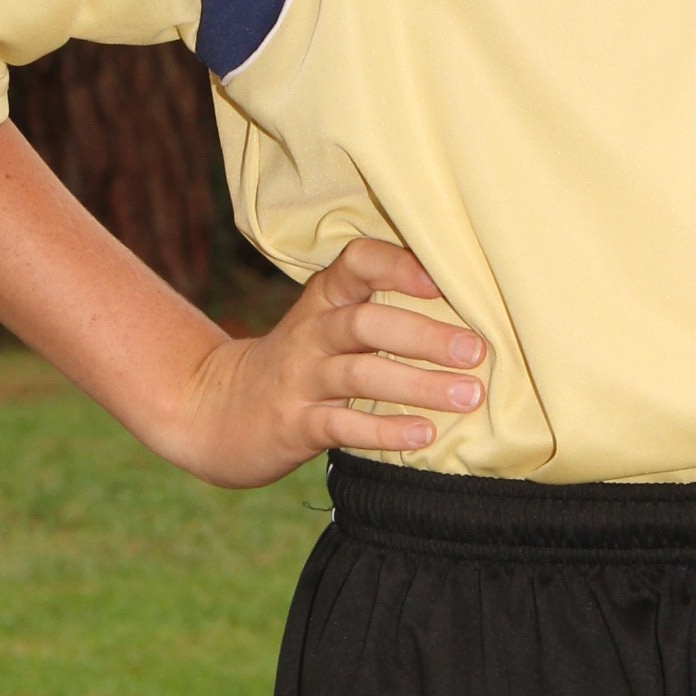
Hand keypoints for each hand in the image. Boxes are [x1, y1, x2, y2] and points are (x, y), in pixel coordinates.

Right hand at [168, 235, 487, 486]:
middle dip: (425, 335)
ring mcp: (302, 379)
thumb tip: (471, 309)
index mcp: (326, 298)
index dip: (399, 266)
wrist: (217, 410)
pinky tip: (424, 433)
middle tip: (477, 350)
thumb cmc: (301, 363)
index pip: (357, 262)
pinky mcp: (295, 424)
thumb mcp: (328, 324)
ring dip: (418, 384)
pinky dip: (385, 430)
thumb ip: (381, 309)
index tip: (445, 281)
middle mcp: (312, 332)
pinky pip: (342, 426)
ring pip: (360, 375)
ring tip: (467, 396)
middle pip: (366, 323)